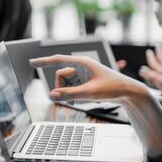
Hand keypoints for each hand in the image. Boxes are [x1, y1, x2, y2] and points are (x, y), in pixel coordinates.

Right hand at [30, 55, 161, 156]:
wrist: (129, 92)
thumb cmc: (112, 88)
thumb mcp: (89, 93)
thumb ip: (69, 95)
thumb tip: (52, 96)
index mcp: (82, 62)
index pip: (58, 60)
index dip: (44, 61)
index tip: (32, 62)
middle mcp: (82, 66)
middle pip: (61, 76)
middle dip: (62, 88)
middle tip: (69, 100)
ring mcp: (84, 73)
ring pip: (66, 83)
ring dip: (68, 93)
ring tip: (78, 101)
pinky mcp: (86, 80)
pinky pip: (73, 86)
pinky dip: (73, 94)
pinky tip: (81, 100)